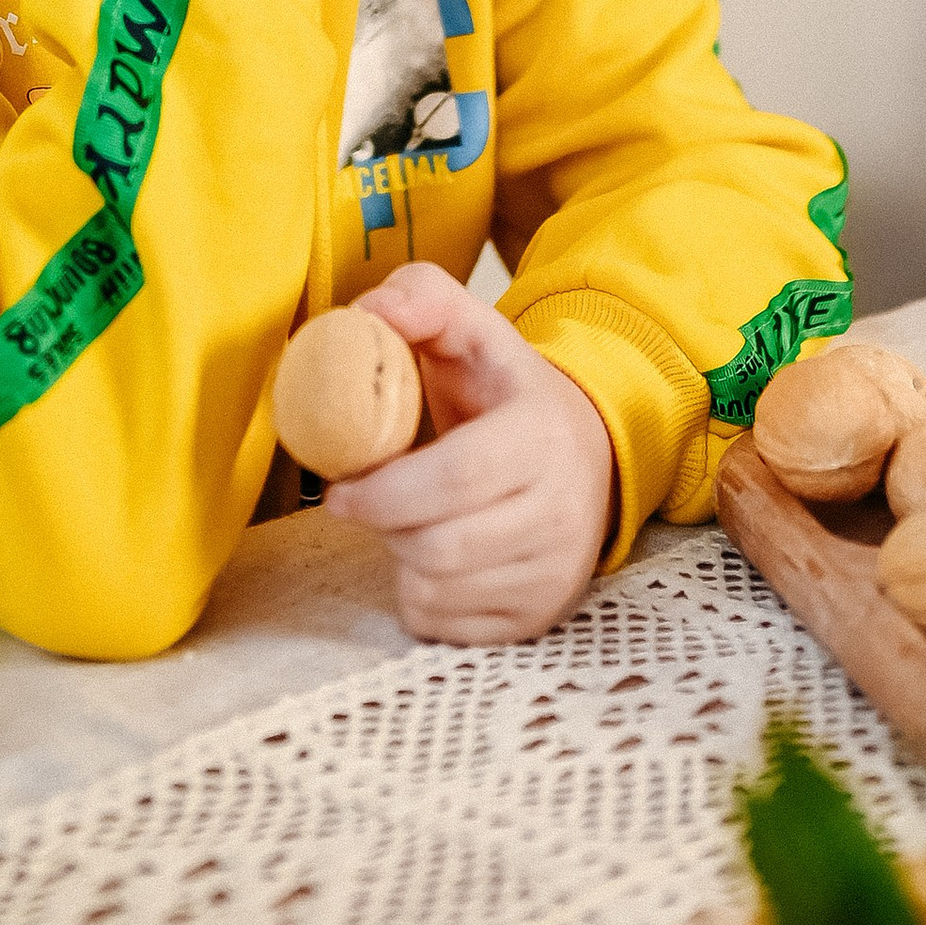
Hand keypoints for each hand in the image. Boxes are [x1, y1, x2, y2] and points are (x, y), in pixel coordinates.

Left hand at [319, 262, 615, 642]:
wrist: (587, 452)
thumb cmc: (505, 390)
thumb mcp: (472, 328)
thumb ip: (420, 298)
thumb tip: (367, 313)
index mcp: (543, 437)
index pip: (456, 478)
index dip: (384, 490)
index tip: (337, 487)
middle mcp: (562, 514)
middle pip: (439, 546)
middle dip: (385, 524)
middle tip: (366, 497)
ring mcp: (554, 574)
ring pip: (438, 590)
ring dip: (398, 557)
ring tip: (408, 517)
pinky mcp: (538, 617)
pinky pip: (446, 626)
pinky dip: (420, 594)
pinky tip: (433, 553)